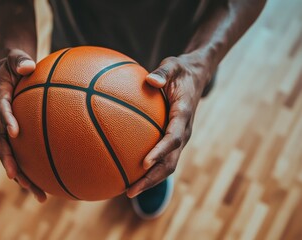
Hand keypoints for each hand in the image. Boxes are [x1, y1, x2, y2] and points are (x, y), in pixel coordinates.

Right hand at [0, 49, 46, 201]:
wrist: (10, 69)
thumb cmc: (16, 62)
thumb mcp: (16, 57)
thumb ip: (20, 60)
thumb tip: (28, 66)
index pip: (1, 111)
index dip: (6, 121)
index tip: (15, 132)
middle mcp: (0, 118)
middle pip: (1, 143)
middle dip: (8, 161)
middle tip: (16, 177)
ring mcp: (7, 128)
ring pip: (12, 155)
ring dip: (23, 176)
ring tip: (39, 195)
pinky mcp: (16, 134)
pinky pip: (23, 153)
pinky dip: (33, 170)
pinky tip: (49, 185)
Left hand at [127, 53, 211, 197]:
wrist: (197, 75)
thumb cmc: (181, 70)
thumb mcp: (174, 64)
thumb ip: (163, 72)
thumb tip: (150, 79)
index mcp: (184, 115)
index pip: (173, 138)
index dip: (160, 151)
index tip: (144, 163)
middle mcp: (184, 131)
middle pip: (170, 163)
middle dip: (152, 179)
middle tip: (130, 191)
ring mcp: (180, 137)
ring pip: (167, 165)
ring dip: (149, 180)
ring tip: (127, 191)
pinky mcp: (173, 138)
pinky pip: (162, 158)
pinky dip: (148, 169)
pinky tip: (128, 171)